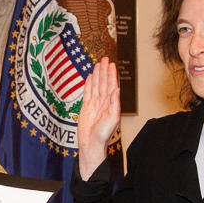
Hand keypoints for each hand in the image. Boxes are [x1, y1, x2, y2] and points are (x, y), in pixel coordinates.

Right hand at [77, 57, 120, 180]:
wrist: (91, 143)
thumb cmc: (103, 134)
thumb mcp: (112, 118)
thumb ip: (114, 103)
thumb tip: (117, 89)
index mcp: (111, 103)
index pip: (111, 85)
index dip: (111, 74)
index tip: (111, 64)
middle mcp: (103, 102)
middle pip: (103, 82)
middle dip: (104, 71)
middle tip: (104, 59)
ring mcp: (94, 104)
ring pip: (96, 85)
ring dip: (97, 75)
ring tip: (97, 64)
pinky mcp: (86, 107)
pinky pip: (87, 92)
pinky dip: (88, 84)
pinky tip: (90, 77)